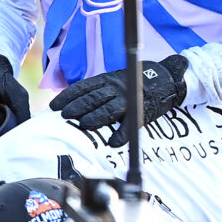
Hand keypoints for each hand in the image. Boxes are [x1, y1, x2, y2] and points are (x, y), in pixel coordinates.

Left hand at [49, 56, 188, 145]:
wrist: (168, 79)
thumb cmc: (136, 80)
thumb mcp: (114, 79)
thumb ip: (97, 88)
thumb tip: (73, 100)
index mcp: (108, 80)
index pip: (83, 87)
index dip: (68, 96)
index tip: (54, 105)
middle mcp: (117, 88)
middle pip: (93, 98)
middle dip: (77, 107)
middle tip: (64, 116)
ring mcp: (129, 100)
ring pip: (109, 109)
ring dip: (95, 118)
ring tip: (83, 124)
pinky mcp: (142, 113)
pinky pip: (131, 125)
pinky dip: (123, 134)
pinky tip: (114, 142)